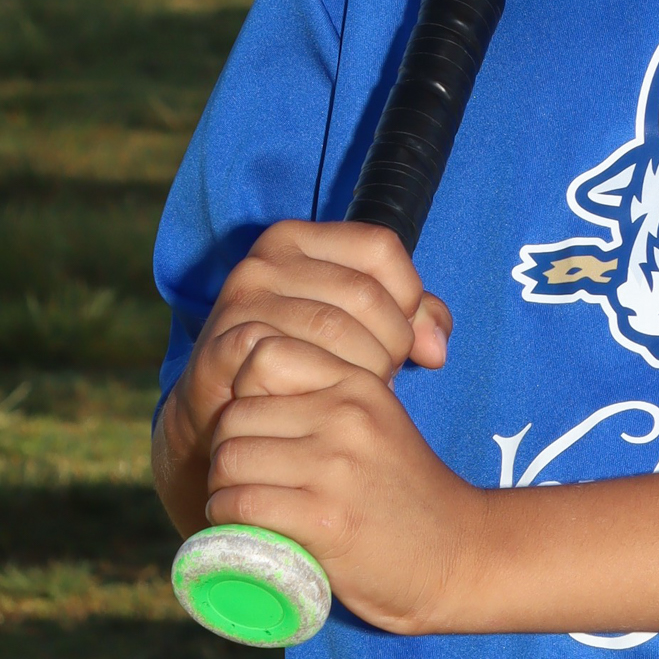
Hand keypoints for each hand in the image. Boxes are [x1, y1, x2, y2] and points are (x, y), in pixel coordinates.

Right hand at [154, 222, 449, 538]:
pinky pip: (294, 362)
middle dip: (389, 345)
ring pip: (334, 329)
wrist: (227, 418)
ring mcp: (239, 302)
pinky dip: (321, 390)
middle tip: (383, 379)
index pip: (380, 247)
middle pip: (363, 292)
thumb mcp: (359, 329)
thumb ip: (409, 320)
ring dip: (360, 373)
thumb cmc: (304, 366)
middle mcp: (264, 260)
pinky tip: (324, 405)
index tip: (405, 340)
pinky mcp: (221, 347)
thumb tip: (437, 348)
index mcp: (298, 240)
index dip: (407, 296)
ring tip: (356, 394)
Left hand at [204, 349, 478, 632]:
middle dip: (228, 451)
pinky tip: (248, 529)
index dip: (246, 394)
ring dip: (224, 489)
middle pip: (236, 416)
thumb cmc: (405, 494)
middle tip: (246, 480)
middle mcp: (346, 416)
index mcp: (358, 384)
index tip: (260, 430)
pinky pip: (242, 504)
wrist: (458, 557)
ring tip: (246, 505)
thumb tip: (247, 378)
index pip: (264, 355)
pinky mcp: (325, 519)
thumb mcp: (376, 422)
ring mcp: (336, 467)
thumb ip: (325, 398)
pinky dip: (230, 520)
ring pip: (230, 460)